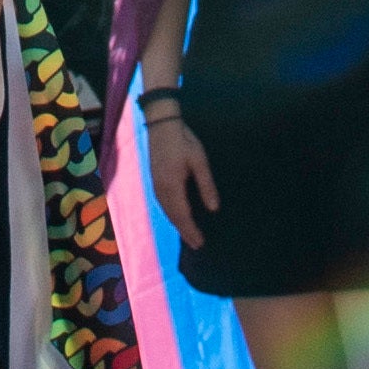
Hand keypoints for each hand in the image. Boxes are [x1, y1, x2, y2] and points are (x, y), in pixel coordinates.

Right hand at [145, 110, 217, 239]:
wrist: (161, 123)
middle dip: (184, 231)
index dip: (191, 230)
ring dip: (177, 224)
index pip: (182, 214)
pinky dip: (171, 214)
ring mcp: (155, 184)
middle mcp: (161, 188)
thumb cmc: (183, 140)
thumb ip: (206, 185)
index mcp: (172, 185)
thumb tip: (213, 209)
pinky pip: (163, 204)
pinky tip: (177, 216)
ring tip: (188, 235)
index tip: (200, 243)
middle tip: (196, 245)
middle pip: (173, 216)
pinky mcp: (154, 179)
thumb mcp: (199, 161)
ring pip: (166, 211)